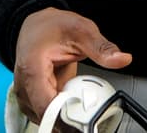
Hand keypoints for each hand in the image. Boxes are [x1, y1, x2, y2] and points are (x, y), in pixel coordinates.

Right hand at [13, 7, 132, 122]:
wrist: (37, 25)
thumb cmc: (53, 26)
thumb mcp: (82, 30)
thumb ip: (102, 48)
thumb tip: (122, 59)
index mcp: (32, 69)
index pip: (46, 106)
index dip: (66, 118)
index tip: (86, 121)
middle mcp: (24, 85)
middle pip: (46, 117)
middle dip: (69, 120)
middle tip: (89, 116)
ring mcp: (25, 95)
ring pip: (45, 120)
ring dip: (65, 118)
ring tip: (83, 106)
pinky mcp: (31, 100)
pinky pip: (46, 116)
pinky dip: (61, 114)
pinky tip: (74, 105)